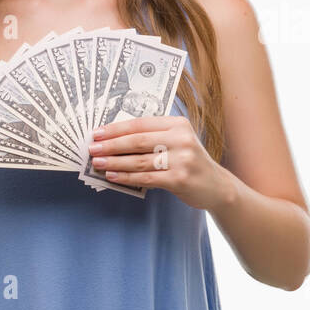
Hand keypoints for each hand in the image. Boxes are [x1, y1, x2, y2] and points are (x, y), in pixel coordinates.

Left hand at [88, 116, 233, 209]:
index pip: (141, 123)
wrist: (217, 186)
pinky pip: (146, 178)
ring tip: (98, 162)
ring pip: (139, 160)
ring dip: (115, 162)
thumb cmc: (190, 162)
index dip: (116, 128)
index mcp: (178, 124)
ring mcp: (182, 159)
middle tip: (92, 148)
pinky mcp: (179, 179)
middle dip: (111, 145)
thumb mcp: (177, 142)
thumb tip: (115, 139)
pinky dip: (126, 177)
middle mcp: (181, 139)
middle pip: (138, 140)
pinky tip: (113, 175)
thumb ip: (154, 137)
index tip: (97, 133)